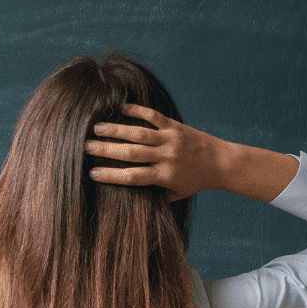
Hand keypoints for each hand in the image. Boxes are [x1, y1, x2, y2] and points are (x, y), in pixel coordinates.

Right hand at [86, 104, 297, 201]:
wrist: (221, 162)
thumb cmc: (196, 181)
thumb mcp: (176, 194)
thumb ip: (156, 196)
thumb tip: (129, 198)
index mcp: (164, 176)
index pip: (132, 176)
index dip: (111, 175)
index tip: (92, 174)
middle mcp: (166, 156)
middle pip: (131, 153)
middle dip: (106, 150)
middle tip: (85, 147)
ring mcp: (170, 139)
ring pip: (139, 133)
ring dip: (116, 130)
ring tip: (96, 128)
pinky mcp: (175, 125)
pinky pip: (153, 117)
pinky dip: (136, 111)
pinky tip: (120, 108)